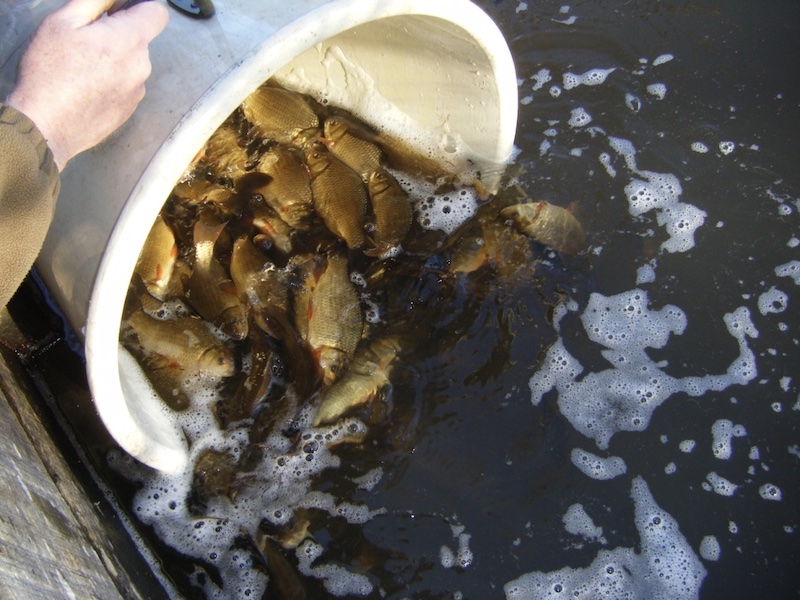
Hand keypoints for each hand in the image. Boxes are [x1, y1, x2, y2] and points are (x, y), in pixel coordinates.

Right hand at [6, 0, 168, 171]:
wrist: (47, 125)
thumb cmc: (50, 73)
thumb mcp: (64, 22)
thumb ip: (96, 1)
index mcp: (129, 40)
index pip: (157, 13)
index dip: (140, 6)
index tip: (121, 10)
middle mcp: (141, 66)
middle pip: (140, 40)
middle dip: (119, 34)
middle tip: (86, 41)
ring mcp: (138, 91)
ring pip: (132, 64)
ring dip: (114, 59)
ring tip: (82, 67)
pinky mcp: (130, 109)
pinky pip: (126, 85)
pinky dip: (112, 81)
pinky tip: (86, 86)